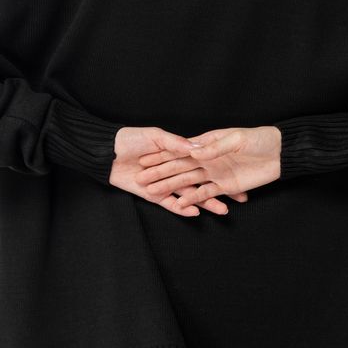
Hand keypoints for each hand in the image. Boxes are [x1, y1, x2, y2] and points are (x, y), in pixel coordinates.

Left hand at [108, 126, 249, 216]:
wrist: (106, 153)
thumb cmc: (129, 139)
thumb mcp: (155, 136)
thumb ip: (176, 144)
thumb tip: (197, 148)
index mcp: (177, 153)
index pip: (204, 162)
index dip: (221, 167)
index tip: (241, 172)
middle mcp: (175, 170)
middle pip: (202, 181)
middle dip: (221, 190)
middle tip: (240, 198)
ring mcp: (165, 184)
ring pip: (190, 195)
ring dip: (206, 202)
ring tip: (223, 209)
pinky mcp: (154, 195)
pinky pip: (171, 204)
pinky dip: (183, 208)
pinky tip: (197, 211)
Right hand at [134, 126, 281, 208]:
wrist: (280, 152)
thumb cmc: (259, 138)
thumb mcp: (237, 138)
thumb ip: (215, 146)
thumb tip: (194, 150)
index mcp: (207, 143)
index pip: (180, 150)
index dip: (162, 155)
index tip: (144, 160)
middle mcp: (207, 158)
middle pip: (179, 167)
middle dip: (160, 173)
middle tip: (142, 180)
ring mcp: (214, 173)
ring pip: (189, 182)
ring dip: (172, 188)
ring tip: (154, 194)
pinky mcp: (224, 185)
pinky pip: (206, 193)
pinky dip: (194, 200)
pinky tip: (182, 206)